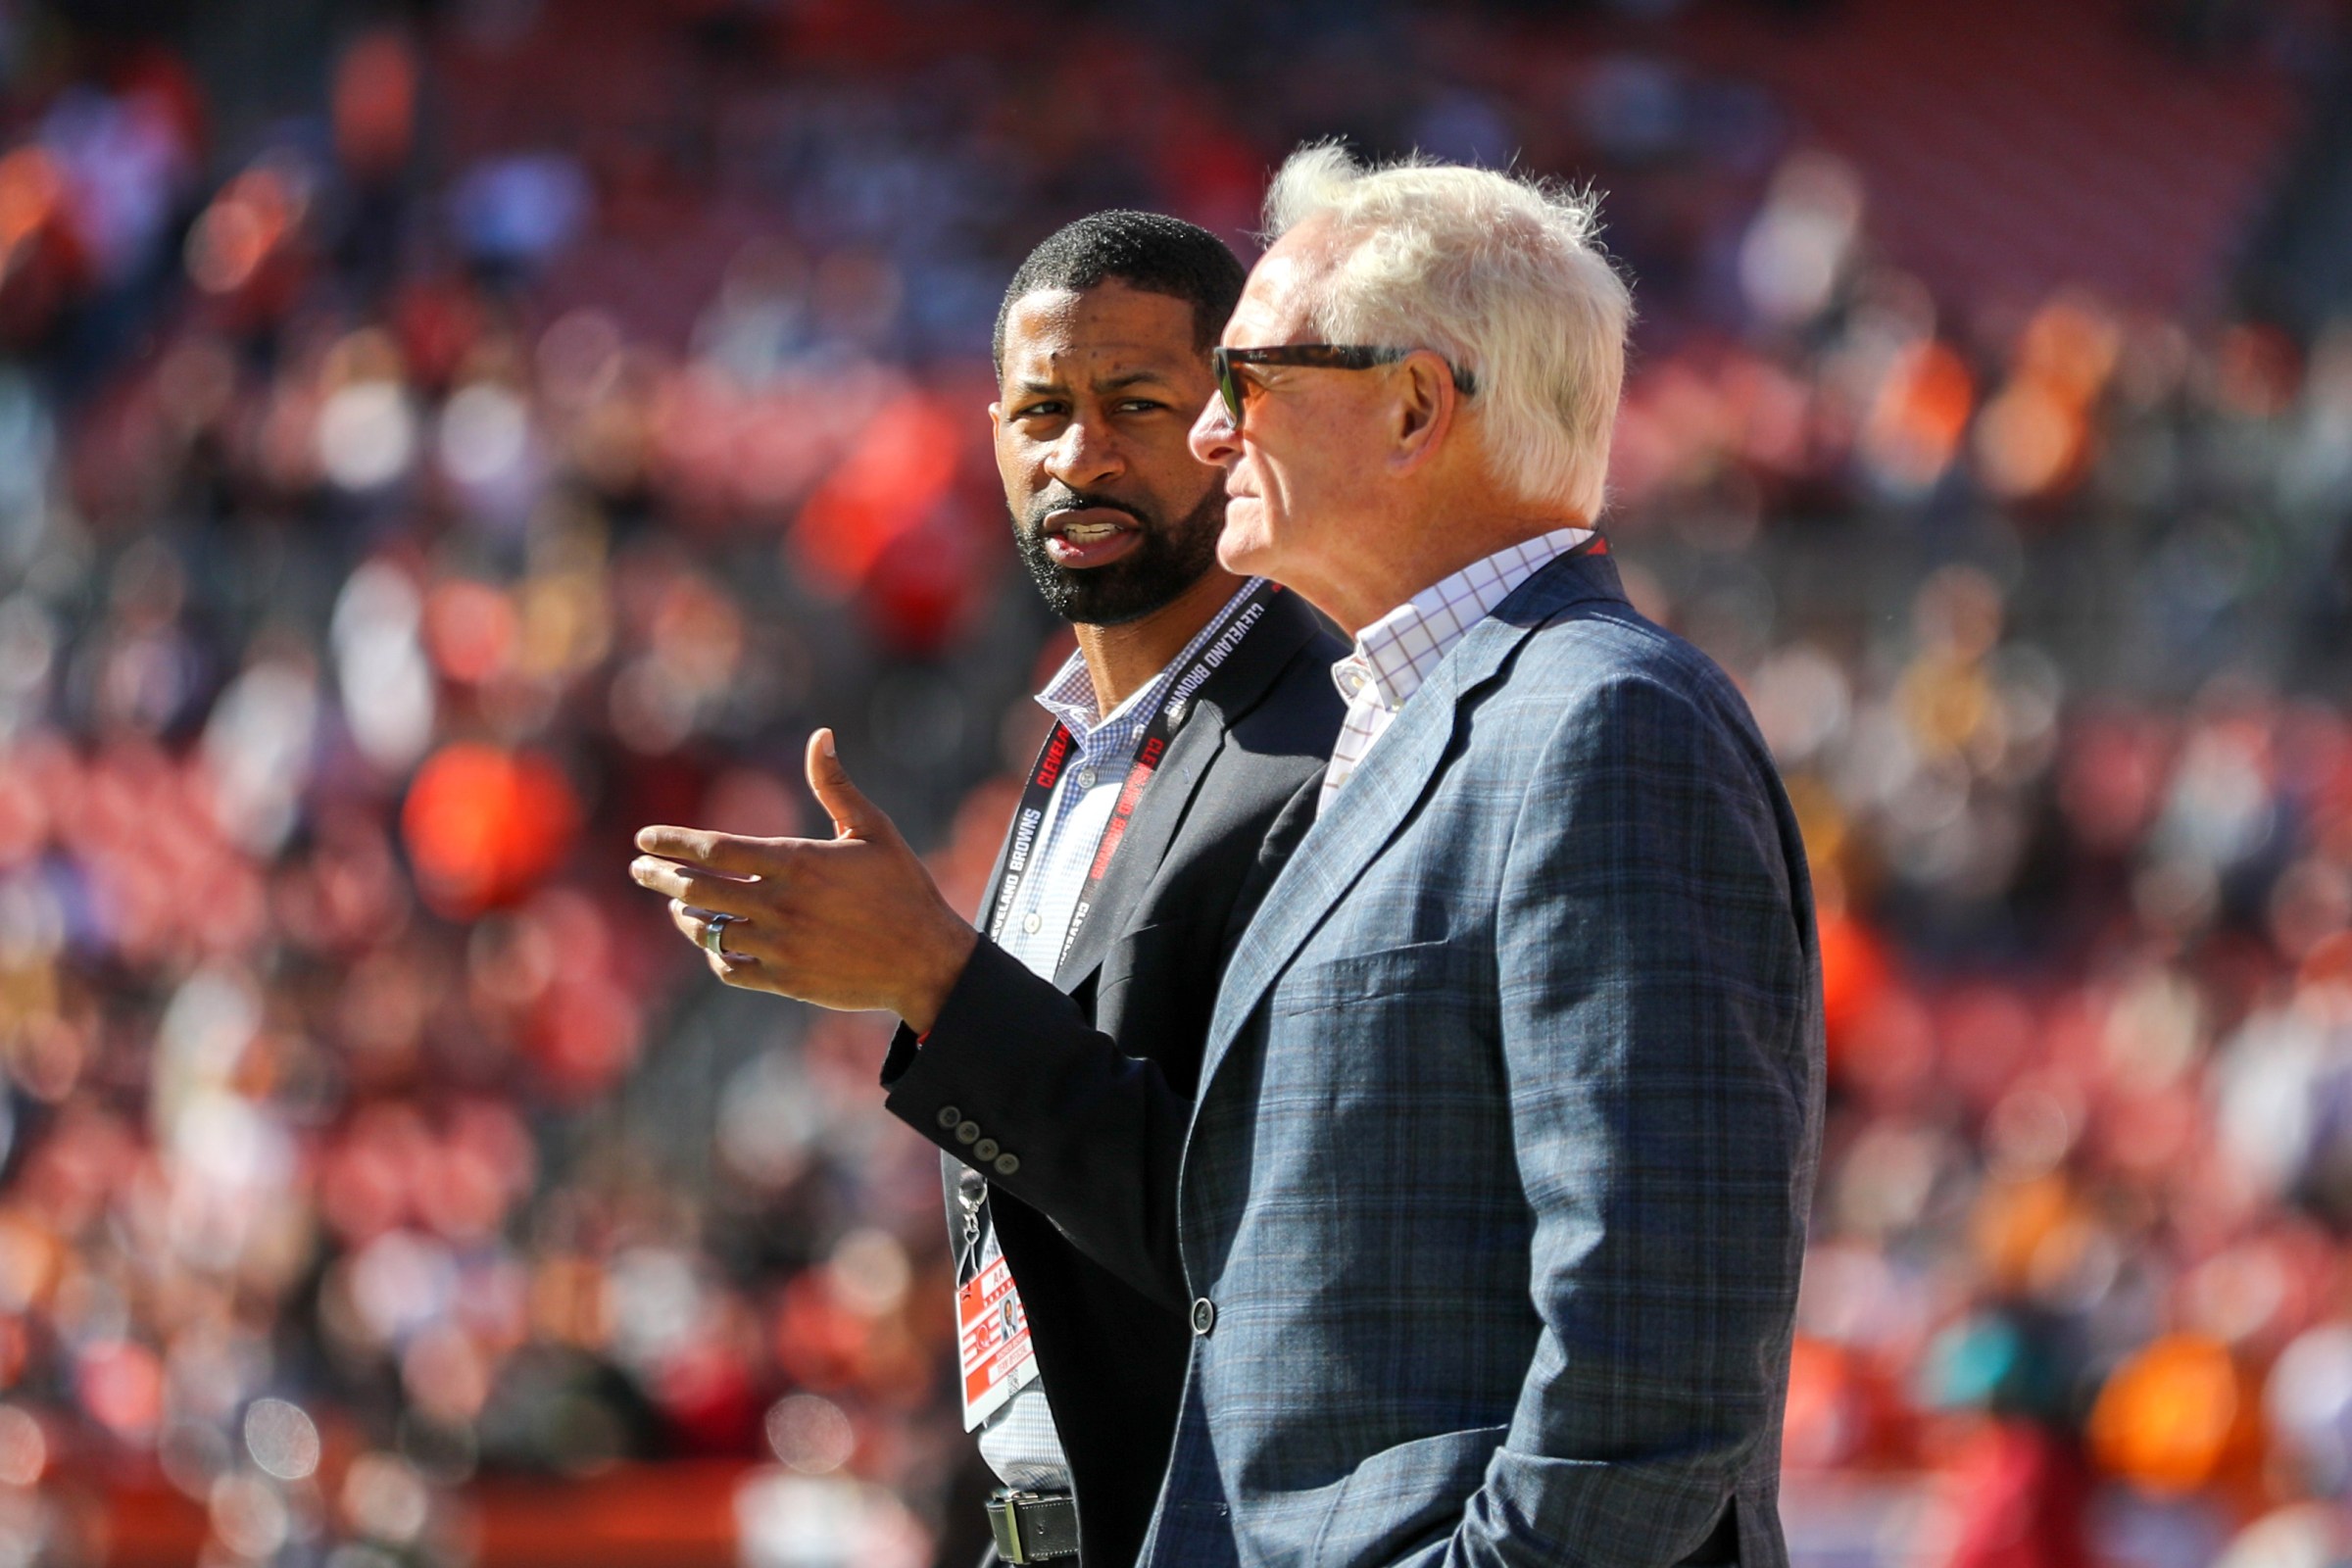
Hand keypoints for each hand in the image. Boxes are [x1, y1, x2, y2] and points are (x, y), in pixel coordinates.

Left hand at [628, 729, 979, 1031]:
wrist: (926, 960)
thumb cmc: (903, 888)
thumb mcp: (874, 830)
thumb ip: (836, 785)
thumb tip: (820, 735)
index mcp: (796, 862)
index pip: (714, 849)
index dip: (672, 842)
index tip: (644, 839)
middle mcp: (780, 904)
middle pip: (697, 889)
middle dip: (661, 877)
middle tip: (640, 869)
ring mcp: (779, 946)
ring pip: (708, 930)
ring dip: (684, 915)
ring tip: (676, 905)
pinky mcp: (785, 980)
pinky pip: (730, 967)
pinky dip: (715, 953)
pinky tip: (713, 941)